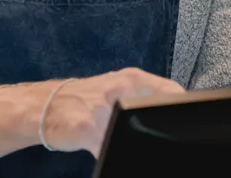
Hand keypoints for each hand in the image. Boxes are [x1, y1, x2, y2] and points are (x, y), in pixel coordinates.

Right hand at [39, 68, 184, 154]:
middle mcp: (119, 89)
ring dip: (137, 142)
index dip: (180, 109)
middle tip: (163, 136)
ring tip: (137, 144)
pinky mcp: (88, 130)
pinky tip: (116, 152)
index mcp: (132, 78)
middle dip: (160, 128)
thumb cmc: (86, 96)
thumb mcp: (118, 86)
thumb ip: (145, 94)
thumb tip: (173, 106)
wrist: (47, 105)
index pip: (171, 90)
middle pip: (154, 113)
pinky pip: (109, 148)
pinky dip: (116, 152)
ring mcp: (103, 110)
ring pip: (131, 132)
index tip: (184, 122)